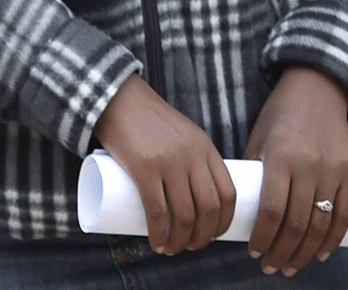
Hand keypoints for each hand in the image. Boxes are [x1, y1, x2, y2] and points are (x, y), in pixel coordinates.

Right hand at [93, 74, 236, 255]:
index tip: (214, 235)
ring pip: (184, 214)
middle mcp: (192, 156)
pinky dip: (158, 233)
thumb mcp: (182, 134)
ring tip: (171, 249)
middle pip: (208, 209)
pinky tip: (156, 243)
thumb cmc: (149, 121)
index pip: (228, 193)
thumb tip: (194, 197)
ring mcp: (169, 162)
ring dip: (180, 241)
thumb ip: (192, 158)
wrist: (118, 98)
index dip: (224, 222)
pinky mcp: (144, 167)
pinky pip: (156, 210)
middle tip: (190, 246)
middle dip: (203, 237)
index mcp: (205, 148)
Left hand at [244, 67, 347, 274]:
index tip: (254, 252)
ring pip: (321, 224)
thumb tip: (241, 215)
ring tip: (291, 266)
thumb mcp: (258, 140)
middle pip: (297, 224)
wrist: (317, 88)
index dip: (263, 238)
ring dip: (305, 252)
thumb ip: (253, 176)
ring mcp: (333, 169)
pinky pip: (345, 214)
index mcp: (280, 157)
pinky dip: (333, 238)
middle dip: (282, 252)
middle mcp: (309, 165)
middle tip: (271, 266)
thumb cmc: (279, 116)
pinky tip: (320, 253)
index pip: (271, 211)